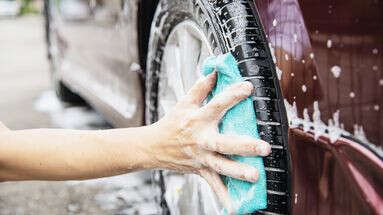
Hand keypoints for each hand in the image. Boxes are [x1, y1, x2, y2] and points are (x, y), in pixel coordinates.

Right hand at [149, 72, 270, 211]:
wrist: (153, 147)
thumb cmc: (171, 124)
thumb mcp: (184, 103)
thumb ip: (200, 87)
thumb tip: (214, 71)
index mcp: (198, 119)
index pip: (217, 104)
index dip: (232, 95)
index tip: (248, 88)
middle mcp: (201, 139)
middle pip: (224, 142)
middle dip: (244, 145)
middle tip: (264, 147)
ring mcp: (201, 157)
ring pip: (221, 166)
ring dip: (238, 171)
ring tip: (255, 176)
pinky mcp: (200, 170)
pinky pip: (213, 184)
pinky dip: (224, 196)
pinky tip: (235, 206)